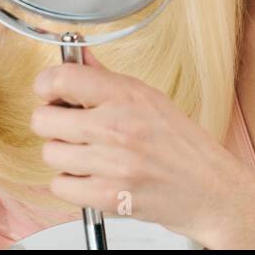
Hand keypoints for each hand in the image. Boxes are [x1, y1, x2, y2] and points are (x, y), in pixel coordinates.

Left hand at [31, 49, 254, 248]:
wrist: (210, 190)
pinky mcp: (108, 197)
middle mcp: (118, 126)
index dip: (46, 85)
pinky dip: (71, 184)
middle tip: (72, 126)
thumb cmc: (183, 145)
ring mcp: (112, 164)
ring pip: (50, 154)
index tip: (50, 91)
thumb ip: (106, 79)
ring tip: (90, 155)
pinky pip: (60, 186)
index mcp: (127, 95)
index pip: (60, 78)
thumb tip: (77, 57)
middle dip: (53, 123)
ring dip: (64, 156)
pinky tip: (93, 176)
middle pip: (44, 119)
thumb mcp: (149, 99)